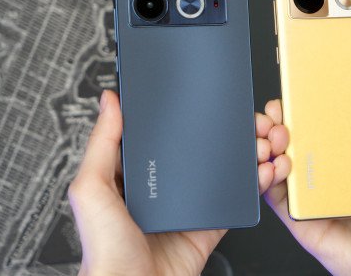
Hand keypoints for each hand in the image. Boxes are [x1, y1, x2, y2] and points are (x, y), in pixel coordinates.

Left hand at [68, 90, 289, 275]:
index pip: (157, 135)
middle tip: (238, 119)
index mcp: (131, 176)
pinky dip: (251, 185)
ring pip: (219, 171)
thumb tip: (109, 103)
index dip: (178, 116)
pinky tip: (258, 171)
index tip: (196, 98)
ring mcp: (186, 206)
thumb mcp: (92, 191)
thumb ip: (101, 145)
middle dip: (219, 132)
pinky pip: (233, 199)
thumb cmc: (106, 252)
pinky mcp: (208, 224)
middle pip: (195, 150)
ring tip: (255, 141)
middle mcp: (160, 188)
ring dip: (240, 155)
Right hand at [261, 59, 350, 275]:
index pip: (326, 115)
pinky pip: (276, 197)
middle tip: (280, 112)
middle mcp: (335, 168)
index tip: (296, 81)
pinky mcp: (304, 218)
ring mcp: (317, 192)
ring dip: (266, 143)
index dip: (305, 97)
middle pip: (294, 134)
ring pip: (278, 161)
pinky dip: (265, 179)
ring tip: (276, 137)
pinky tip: (273, 169)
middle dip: (277, 117)